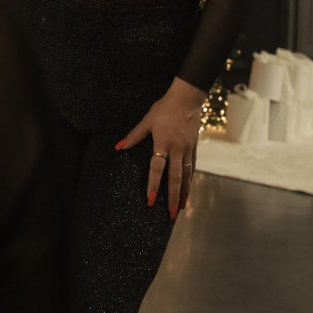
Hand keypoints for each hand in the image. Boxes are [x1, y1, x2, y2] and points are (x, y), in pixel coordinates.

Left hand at [115, 77, 205, 217]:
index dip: (153, 185)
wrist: (187, 99)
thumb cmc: (164, 109)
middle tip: (171, 214)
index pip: (157, 168)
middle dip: (173, 197)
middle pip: (175, 177)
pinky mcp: (194, 147)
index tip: (150, 200)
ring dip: (184, 192)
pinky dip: (190, 179)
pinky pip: (192, 166)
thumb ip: (134, 136)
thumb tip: (119, 147)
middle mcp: (176, 149)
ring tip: (181, 208)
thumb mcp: (147, 120)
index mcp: (163, 143)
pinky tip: (188, 189)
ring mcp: (187, 149)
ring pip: (186, 175)